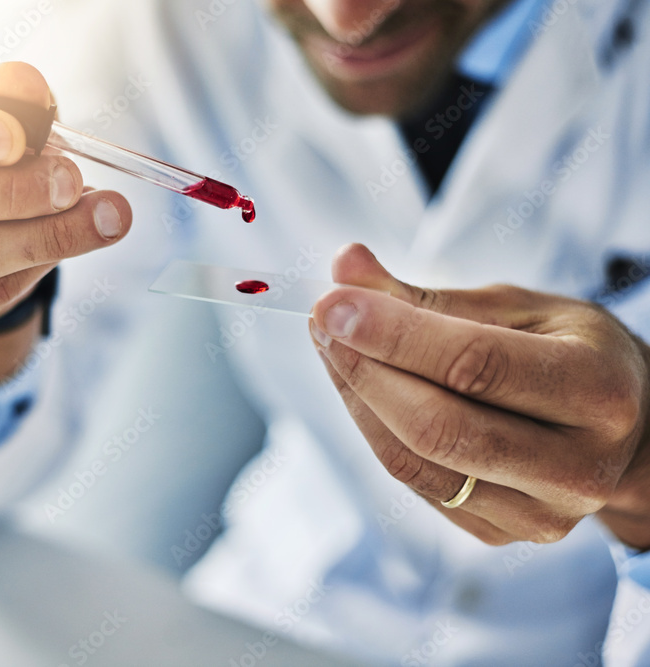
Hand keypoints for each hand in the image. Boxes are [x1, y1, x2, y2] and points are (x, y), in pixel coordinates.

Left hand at [309, 244, 649, 548]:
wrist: (627, 431)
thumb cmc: (570, 353)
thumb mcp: (520, 309)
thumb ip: (429, 297)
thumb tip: (347, 265)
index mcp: (598, 390)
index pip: (476, 365)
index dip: (393, 334)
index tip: (333, 301)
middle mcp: (577, 465)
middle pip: (438, 427)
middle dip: (363, 369)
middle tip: (321, 321)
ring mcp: (540, 513)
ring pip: (414, 462)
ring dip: (356, 399)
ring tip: (330, 345)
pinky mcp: (500, 533)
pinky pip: (413, 484)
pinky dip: (373, 429)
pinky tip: (359, 387)